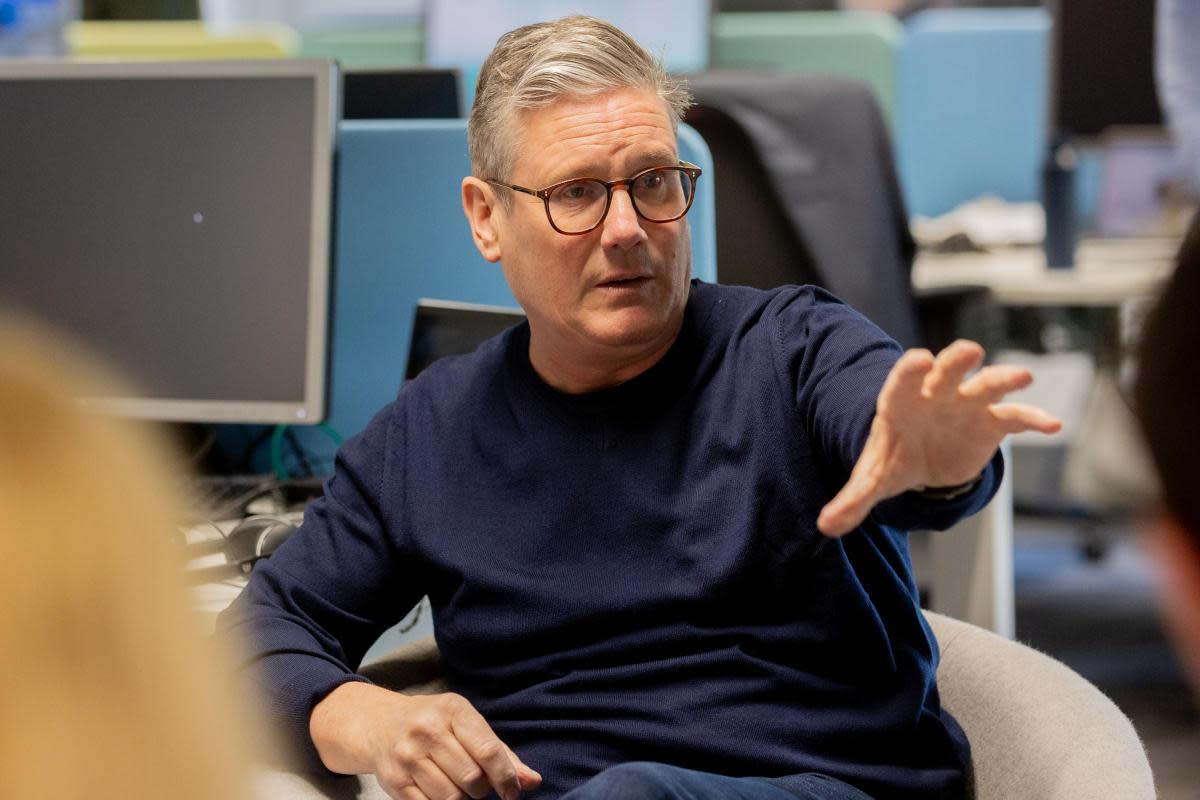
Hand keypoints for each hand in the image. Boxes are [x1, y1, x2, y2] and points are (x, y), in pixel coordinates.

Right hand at [310, 682, 541, 799]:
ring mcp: (408, 756)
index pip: (489, 750)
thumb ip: (501, 753)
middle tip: (478, 784)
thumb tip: (532, 781)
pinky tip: (440, 792)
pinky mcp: (395, 781)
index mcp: (452, 710)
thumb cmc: (433, 723)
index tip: (512, 792)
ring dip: (462, 799)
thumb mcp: (466, 724)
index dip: (507, 778)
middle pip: (472, 779)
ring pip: (451, 798)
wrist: (379, 724)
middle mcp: (428, 730)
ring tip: (457, 786)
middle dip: (482, 789)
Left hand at [817, 340, 1060, 536]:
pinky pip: (1014, 416)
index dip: (910, 371)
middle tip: (970, 351)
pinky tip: (1052, 424)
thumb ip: (852, 500)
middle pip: (946, 370)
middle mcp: (936, 394)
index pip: (902, 382)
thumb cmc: (894, 458)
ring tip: (1023, 377)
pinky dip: (1032, 417)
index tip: (918, 359)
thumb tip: (825, 526)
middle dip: (956, 360)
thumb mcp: (872, 479)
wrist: (922, 458)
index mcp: (901, 402)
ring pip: (986, 384)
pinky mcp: (992, 421)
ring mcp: (966, 404)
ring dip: (1003, 379)